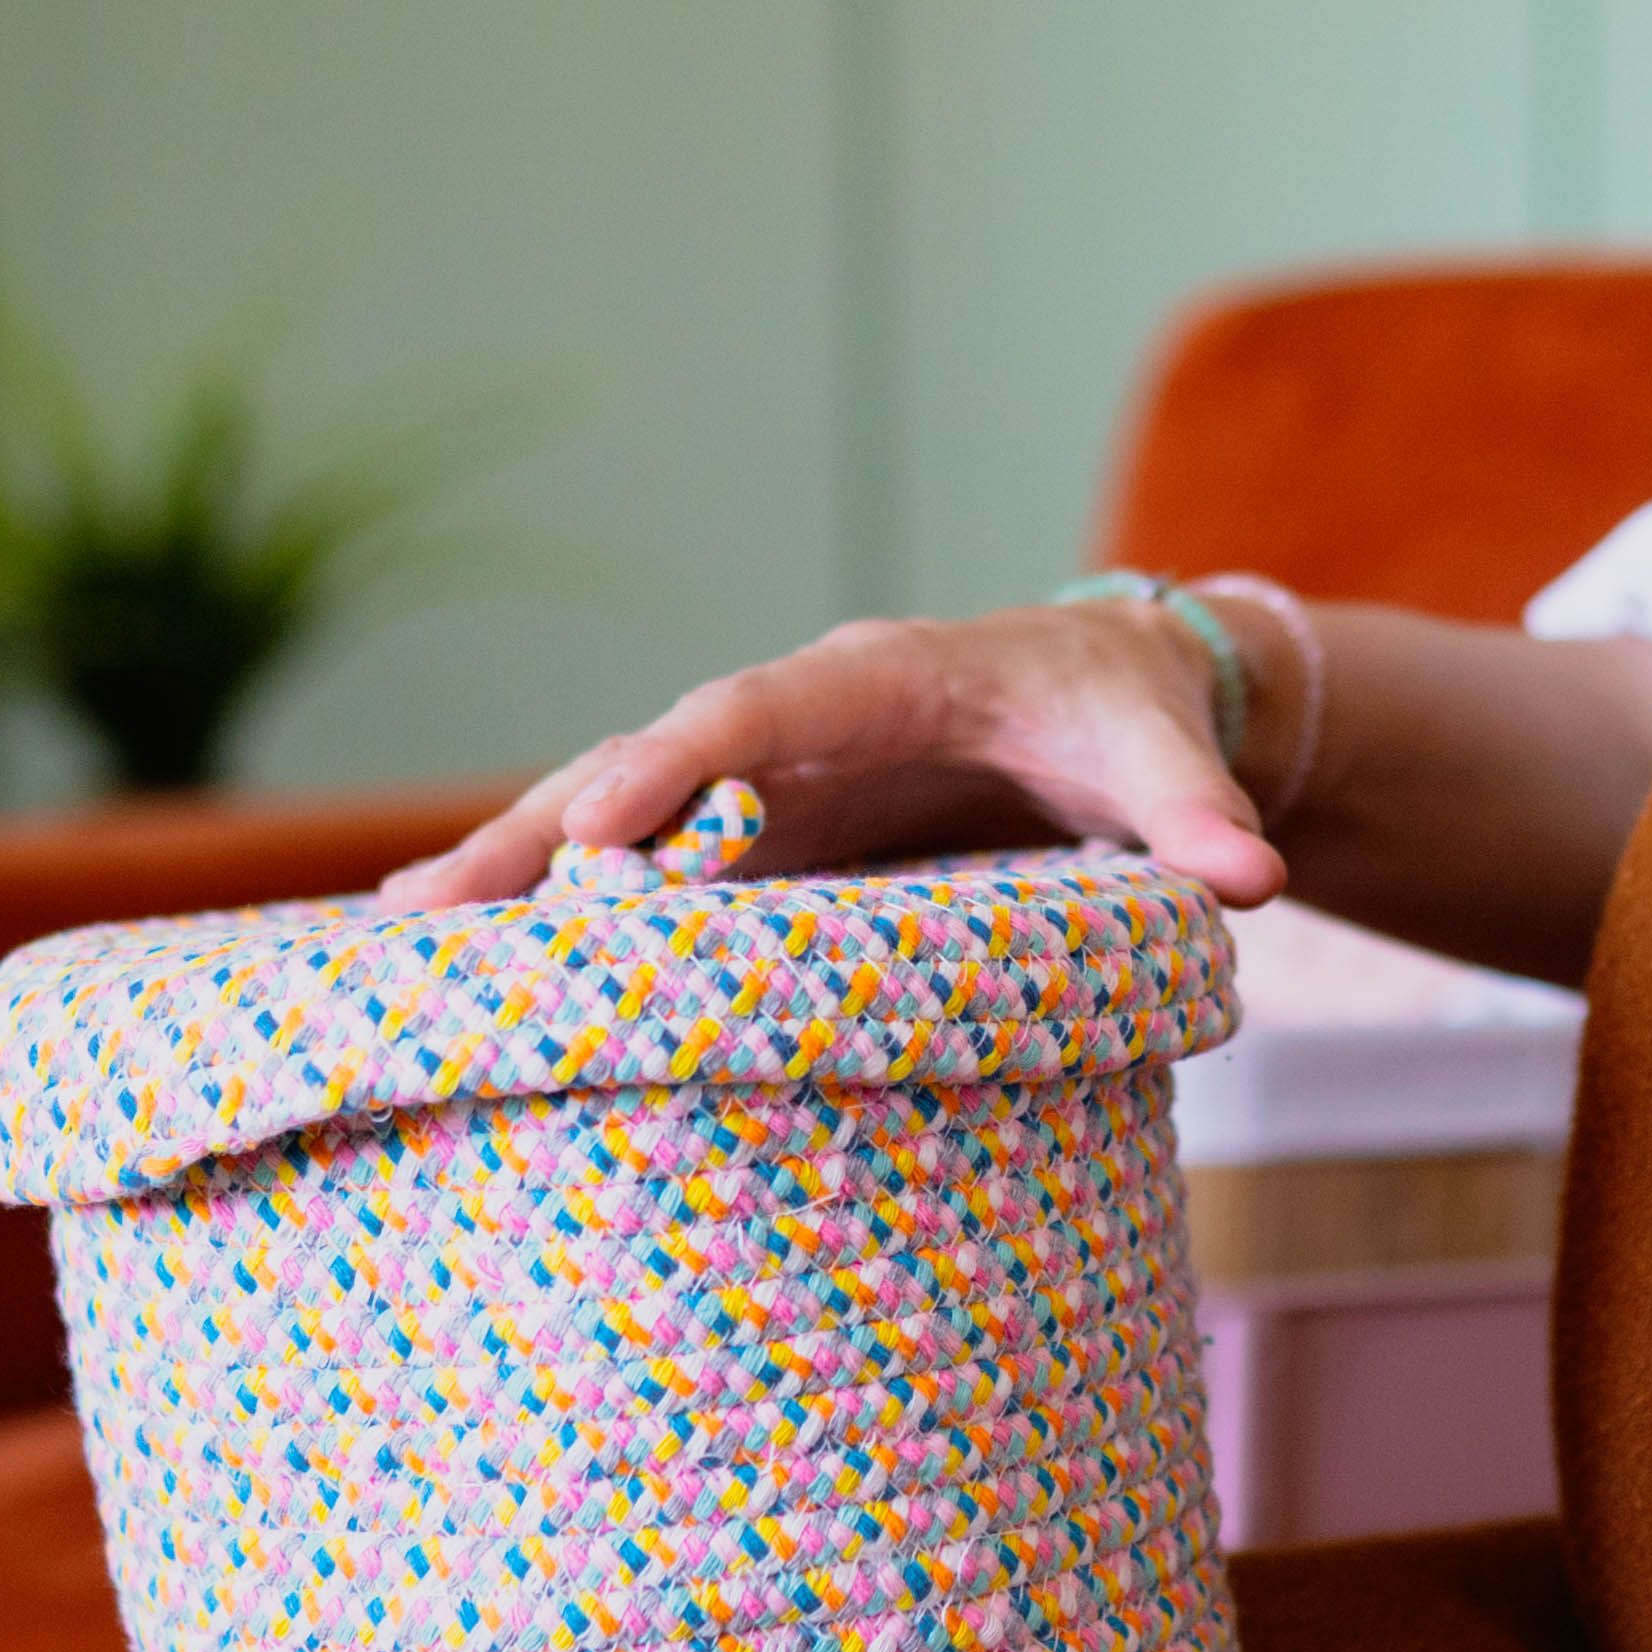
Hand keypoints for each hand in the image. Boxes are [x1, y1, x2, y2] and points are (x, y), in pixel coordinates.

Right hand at [382, 604, 1286, 906]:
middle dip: (535, 833)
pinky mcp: (751, 842)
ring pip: (611, 817)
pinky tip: (466, 971)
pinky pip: (636, 871)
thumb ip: (1197, 816)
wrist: (1114, 698)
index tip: (598, 830)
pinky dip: (553, 912)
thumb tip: (1254, 878)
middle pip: (638, 766)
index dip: (674, 770)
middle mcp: (787, 725)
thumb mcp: (1166, 758)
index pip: (752, 717)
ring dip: (511, 876)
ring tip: (397, 944)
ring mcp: (756, 786)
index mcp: (874, 680)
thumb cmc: (1129, 719)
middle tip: (426, 909)